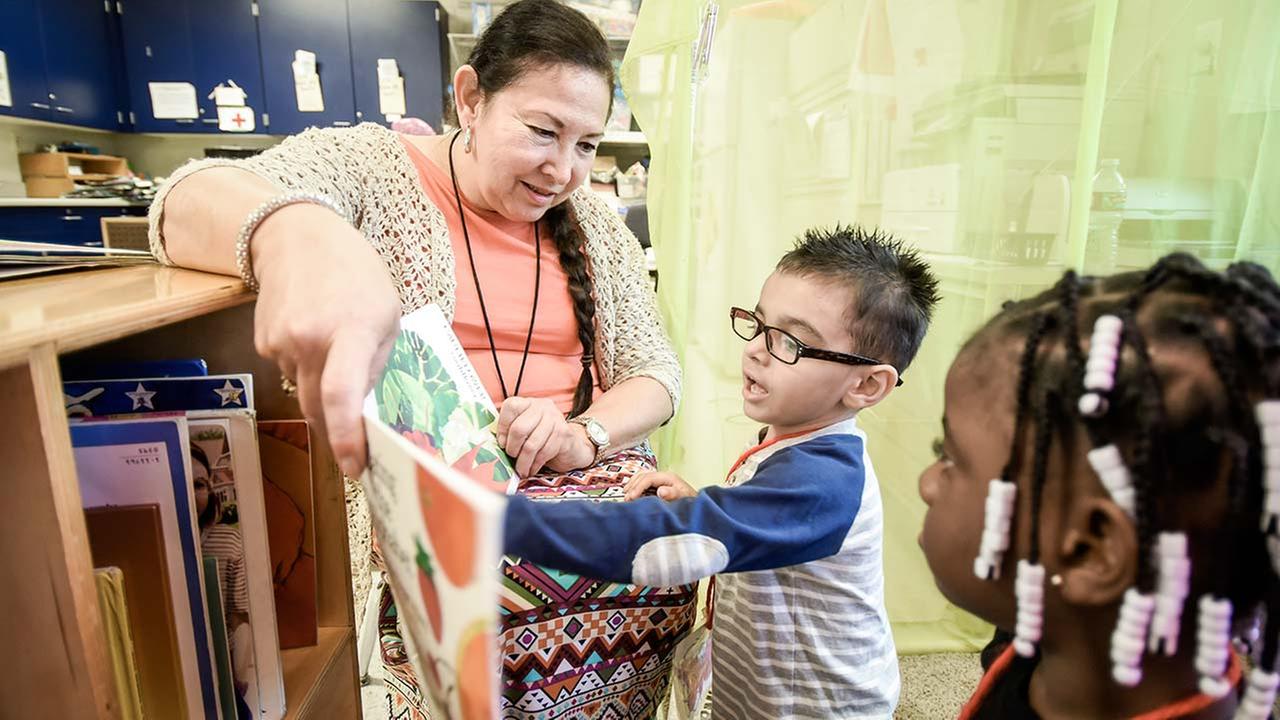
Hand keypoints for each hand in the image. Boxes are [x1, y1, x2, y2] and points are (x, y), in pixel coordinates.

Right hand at [252, 204, 400, 477]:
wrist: (297, 237)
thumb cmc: (357, 274)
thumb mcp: (388, 314)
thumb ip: (379, 363)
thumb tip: (368, 413)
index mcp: (352, 331)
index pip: (343, 394)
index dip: (346, 437)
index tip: (356, 467)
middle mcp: (310, 339)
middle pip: (319, 408)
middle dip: (337, 429)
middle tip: (356, 442)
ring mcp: (281, 342)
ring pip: (304, 392)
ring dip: (322, 391)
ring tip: (336, 354)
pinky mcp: (263, 343)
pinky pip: (289, 373)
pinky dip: (305, 369)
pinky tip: (313, 339)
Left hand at [496, 397, 587, 476]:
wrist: (571, 447)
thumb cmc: (542, 440)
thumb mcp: (525, 431)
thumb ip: (510, 432)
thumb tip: (493, 445)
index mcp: (529, 403)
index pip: (511, 406)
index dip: (502, 427)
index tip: (502, 443)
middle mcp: (543, 407)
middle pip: (519, 428)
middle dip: (512, 448)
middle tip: (511, 457)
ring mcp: (555, 419)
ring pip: (531, 444)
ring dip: (523, 461)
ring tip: (521, 469)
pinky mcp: (564, 434)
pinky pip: (544, 453)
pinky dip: (534, 465)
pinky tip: (531, 469)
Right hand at [623, 471, 695, 500]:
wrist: (696, 504)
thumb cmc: (690, 502)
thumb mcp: (683, 498)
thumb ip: (672, 494)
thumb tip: (660, 491)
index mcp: (668, 477)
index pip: (648, 478)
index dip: (638, 487)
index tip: (631, 498)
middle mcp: (663, 476)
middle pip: (643, 475)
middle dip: (633, 486)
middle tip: (626, 499)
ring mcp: (660, 480)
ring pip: (642, 477)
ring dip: (632, 485)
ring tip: (626, 495)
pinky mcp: (658, 485)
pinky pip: (644, 482)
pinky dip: (636, 486)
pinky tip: (632, 494)